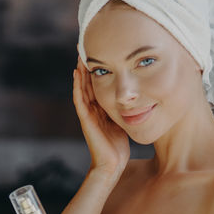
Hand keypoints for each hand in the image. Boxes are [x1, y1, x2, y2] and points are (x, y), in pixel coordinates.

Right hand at [73, 60, 130, 180]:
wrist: (112, 165)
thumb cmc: (118, 147)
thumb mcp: (123, 122)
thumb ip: (125, 110)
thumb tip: (136, 99)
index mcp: (101, 109)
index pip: (97, 85)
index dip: (97, 70)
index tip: (99, 53)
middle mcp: (92, 110)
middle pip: (87, 83)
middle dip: (86, 67)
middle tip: (84, 48)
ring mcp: (87, 114)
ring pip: (81, 89)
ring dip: (80, 72)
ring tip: (79, 56)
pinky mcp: (86, 120)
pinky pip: (80, 100)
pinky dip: (77, 87)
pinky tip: (77, 75)